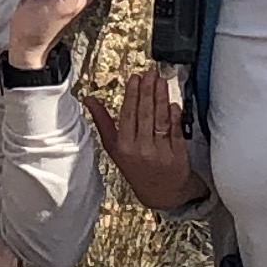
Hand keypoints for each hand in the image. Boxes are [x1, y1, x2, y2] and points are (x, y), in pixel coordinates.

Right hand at [79, 67, 205, 211]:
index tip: (134, 78)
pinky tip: (173, 102)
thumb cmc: (136, 167)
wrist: (161, 193)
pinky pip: (175, 130)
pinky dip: (174, 115)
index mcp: (123, 147)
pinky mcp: (178, 154)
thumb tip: (88, 99)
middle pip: (145, 114)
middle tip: (150, 73)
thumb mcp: (114, 148)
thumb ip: (102, 122)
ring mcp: (160, 152)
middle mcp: (141, 149)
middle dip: (147, 91)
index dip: (132, 95)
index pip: (127, 115)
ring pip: (160, 119)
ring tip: (161, 81)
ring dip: (161, 97)